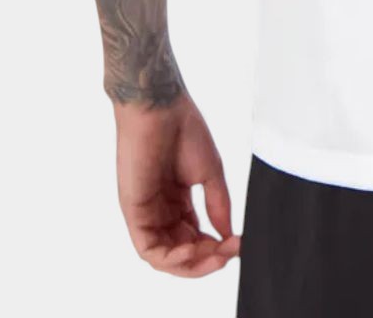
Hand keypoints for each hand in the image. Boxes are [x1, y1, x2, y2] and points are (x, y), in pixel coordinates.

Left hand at [114, 94, 240, 276]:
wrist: (161, 107)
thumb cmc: (184, 130)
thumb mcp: (211, 173)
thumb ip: (218, 205)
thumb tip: (228, 235)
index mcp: (178, 201)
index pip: (196, 237)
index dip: (216, 247)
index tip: (239, 243)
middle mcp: (161, 211)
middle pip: (181, 252)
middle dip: (207, 259)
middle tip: (229, 254)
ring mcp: (146, 213)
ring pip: (164, 257)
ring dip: (191, 264)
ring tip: (214, 255)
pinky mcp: (133, 212)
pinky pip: (148, 249)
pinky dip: (170, 259)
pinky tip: (191, 251)